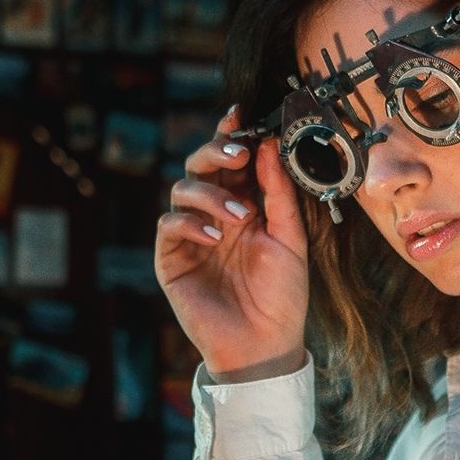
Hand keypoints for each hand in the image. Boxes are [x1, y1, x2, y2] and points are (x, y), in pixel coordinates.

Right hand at [155, 105, 311, 381]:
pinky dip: (190, 223)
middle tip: (237, 155)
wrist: (265, 344)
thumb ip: (278, 191)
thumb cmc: (282, 295)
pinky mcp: (171, 258)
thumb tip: (268, 144)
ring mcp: (191, 235)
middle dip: (216, 152)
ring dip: (210, 194)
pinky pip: (169, 225)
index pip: (231, 161)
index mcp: (244, 204)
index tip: (240, 115)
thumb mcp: (290, 238)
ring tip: (239, 217)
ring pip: (182, 189)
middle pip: (201, 165)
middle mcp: (214, 214)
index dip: (231, 135)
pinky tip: (214, 237)